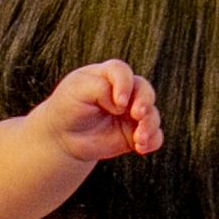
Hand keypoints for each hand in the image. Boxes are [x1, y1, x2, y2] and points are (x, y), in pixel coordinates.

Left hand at [34, 59, 162, 161]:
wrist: (63, 137)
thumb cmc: (68, 107)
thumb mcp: (76, 91)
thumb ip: (99, 88)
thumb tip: (122, 102)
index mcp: (108, 76)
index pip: (121, 71)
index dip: (124, 84)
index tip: (118, 102)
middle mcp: (125, 92)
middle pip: (144, 90)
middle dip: (144, 102)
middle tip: (137, 114)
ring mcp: (132, 113)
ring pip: (152, 114)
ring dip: (149, 125)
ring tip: (138, 138)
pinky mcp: (136, 133)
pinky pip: (155, 136)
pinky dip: (152, 141)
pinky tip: (140, 148)